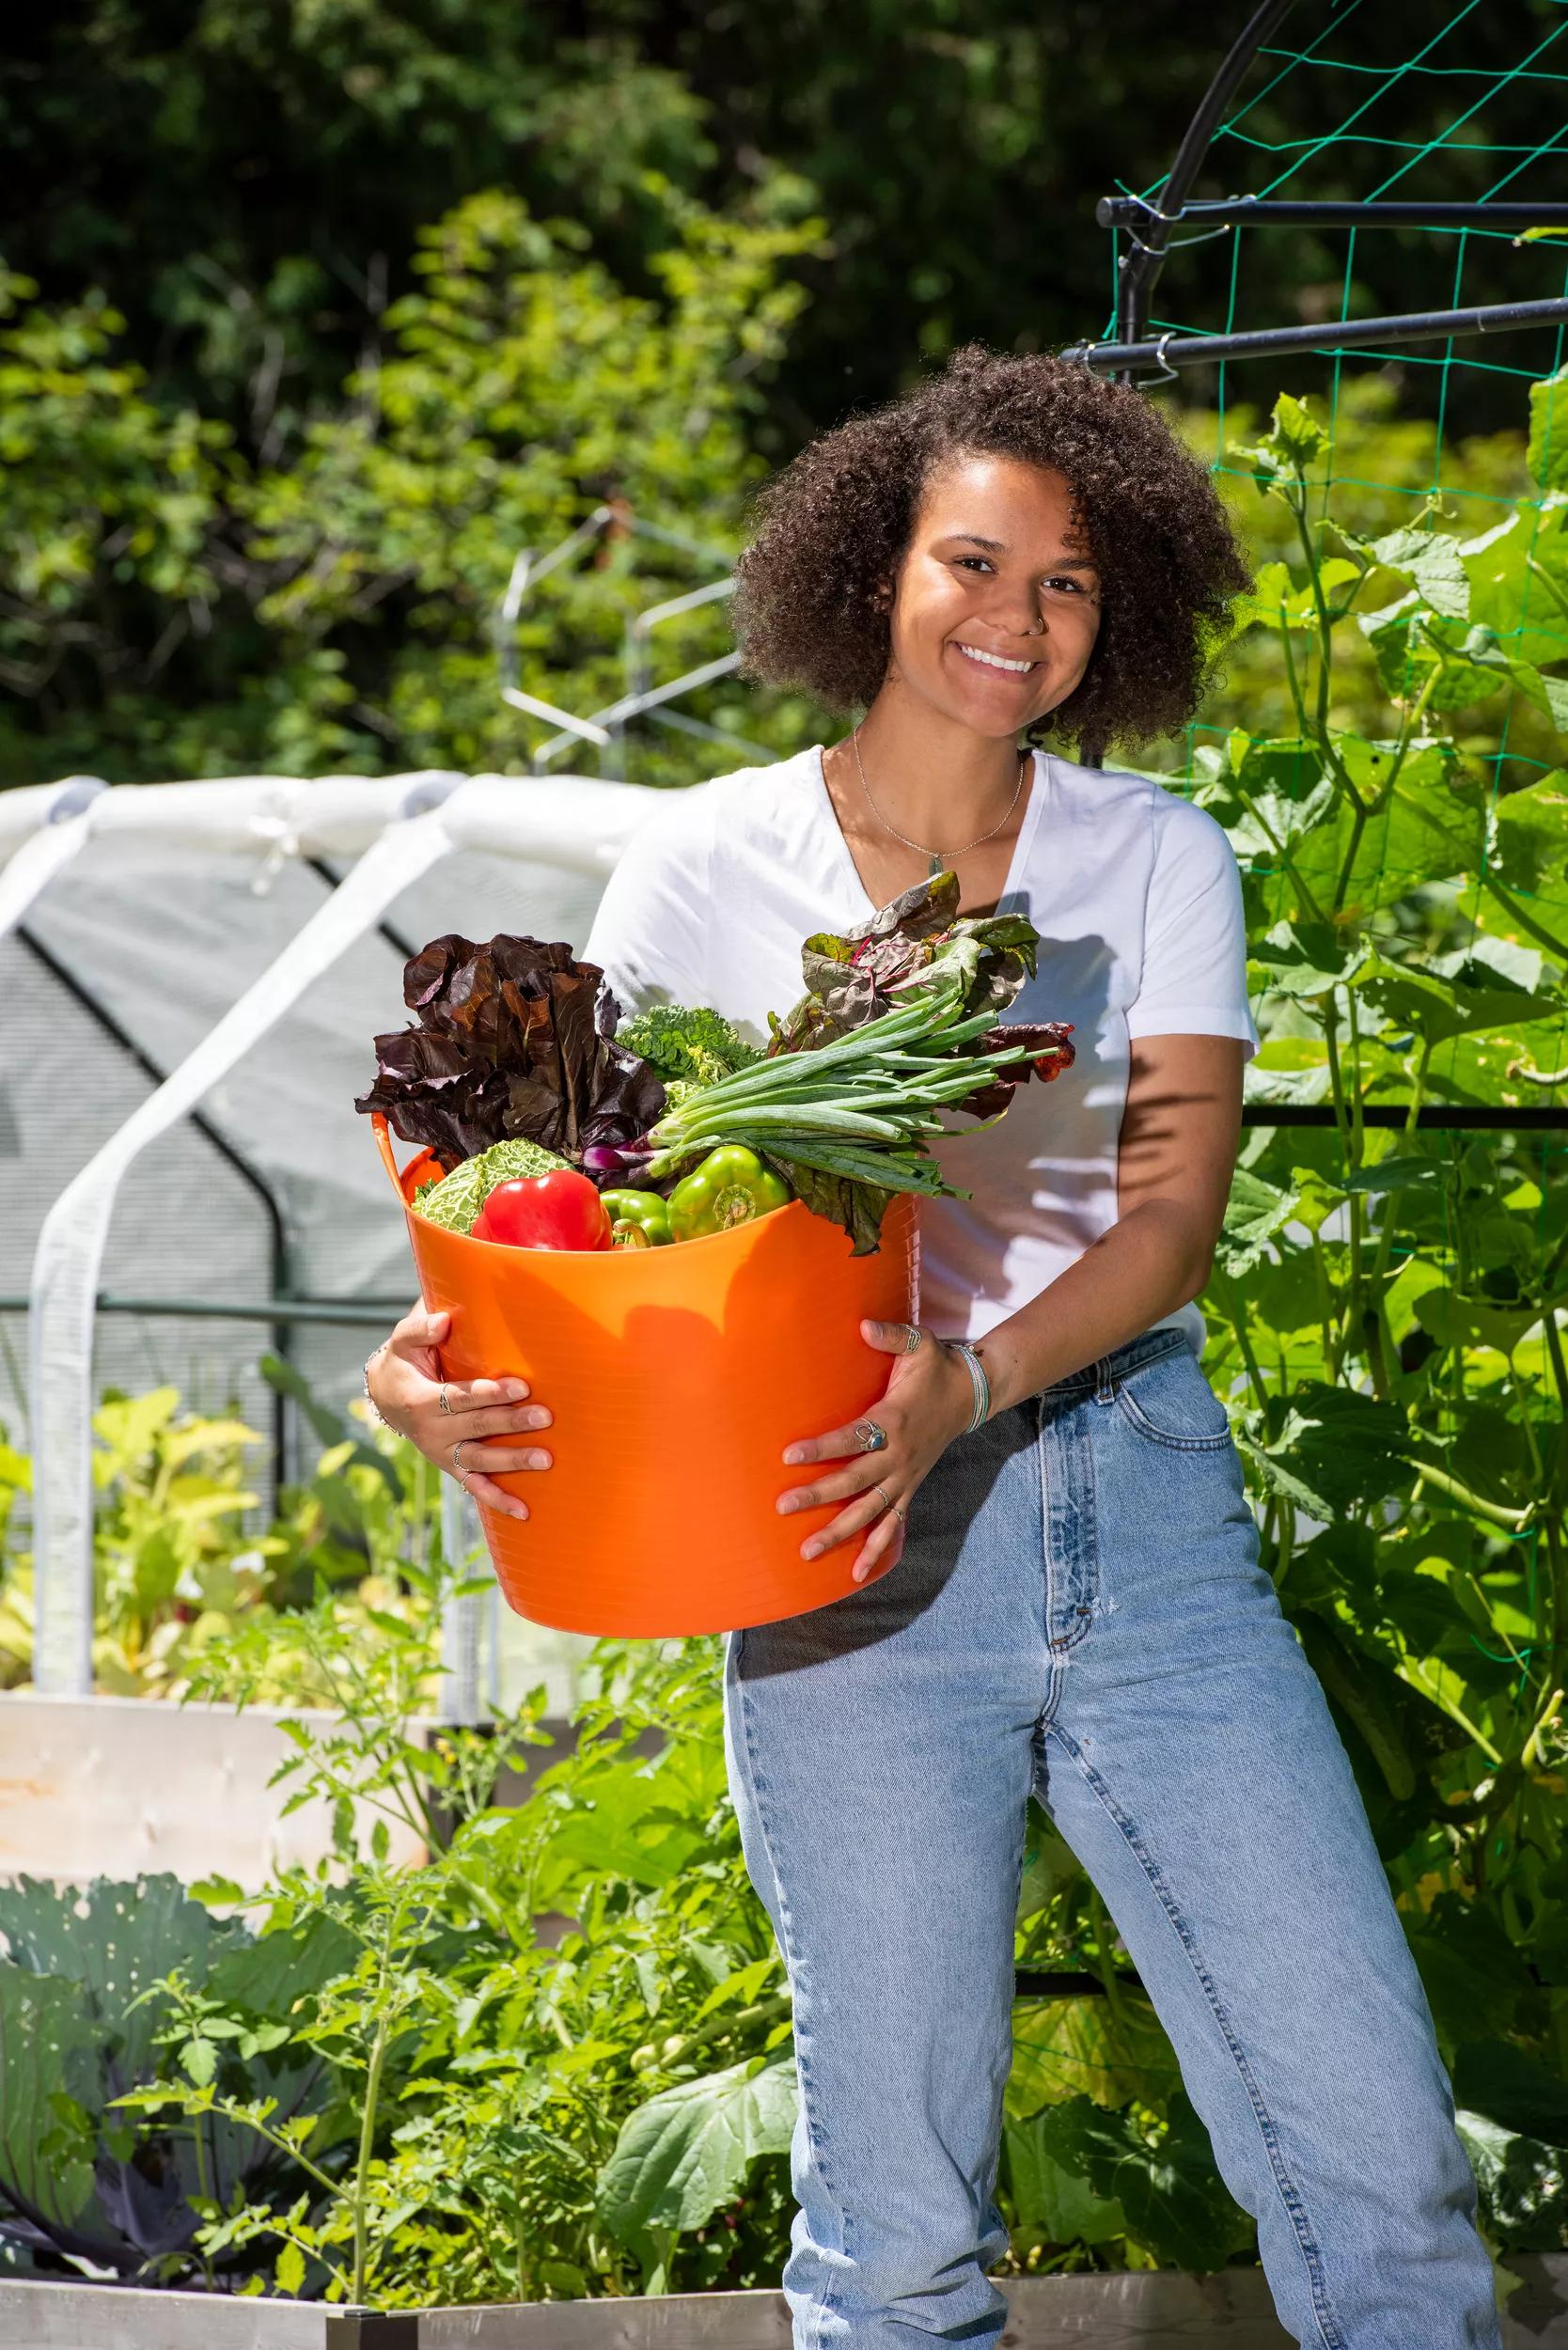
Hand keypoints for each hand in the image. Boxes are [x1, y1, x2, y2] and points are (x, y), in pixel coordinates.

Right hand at [365, 1303, 551, 1522]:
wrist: (386, 1396)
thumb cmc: (404, 1361)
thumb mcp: (404, 1341)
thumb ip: (421, 1328)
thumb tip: (444, 1320)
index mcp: (420, 1400)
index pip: (459, 1398)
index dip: (490, 1394)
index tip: (521, 1387)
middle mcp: (431, 1432)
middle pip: (476, 1429)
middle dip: (511, 1424)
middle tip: (545, 1416)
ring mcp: (442, 1453)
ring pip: (480, 1462)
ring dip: (513, 1462)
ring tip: (546, 1459)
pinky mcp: (451, 1466)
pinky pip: (474, 1487)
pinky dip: (498, 1501)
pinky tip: (524, 1512)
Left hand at [776, 1319, 976, 1585]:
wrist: (970, 1395)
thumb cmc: (935, 1367)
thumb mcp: (919, 1343)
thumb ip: (891, 1335)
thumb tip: (863, 1325)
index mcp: (893, 1421)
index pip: (852, 1438)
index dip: (821, 1447)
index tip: (789, 1455)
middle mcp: (898, 1456)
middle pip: (854, 1481)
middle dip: (818, 1495)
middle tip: (783, 1507)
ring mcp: (904, 1477)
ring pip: (868, 1511)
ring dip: (838, 1532)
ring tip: (806, 1552)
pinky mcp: (909, 1488)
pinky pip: (892, 1524)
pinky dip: (875, 1549)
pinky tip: (854, 1573)